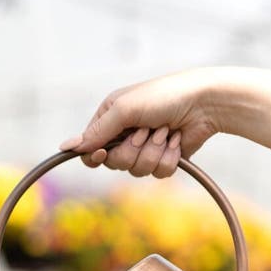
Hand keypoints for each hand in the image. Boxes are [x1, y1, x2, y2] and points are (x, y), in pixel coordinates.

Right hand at [59, 68, 220, 176]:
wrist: (205, 103)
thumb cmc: (164, 97)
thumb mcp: (125, 109)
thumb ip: (97, 131)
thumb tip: (66, 147)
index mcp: (111, 119)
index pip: (90, 150)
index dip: (96, 157)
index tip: (104, 153)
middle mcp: (125, 135)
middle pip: (115, 164)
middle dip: (133, 150)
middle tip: (146, 131)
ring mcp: (145, 148)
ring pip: (138, 171)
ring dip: (154, 152)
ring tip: (165, 132)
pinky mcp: (164, 159)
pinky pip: (159, 173)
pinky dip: (169, 157)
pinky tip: (176, 140)